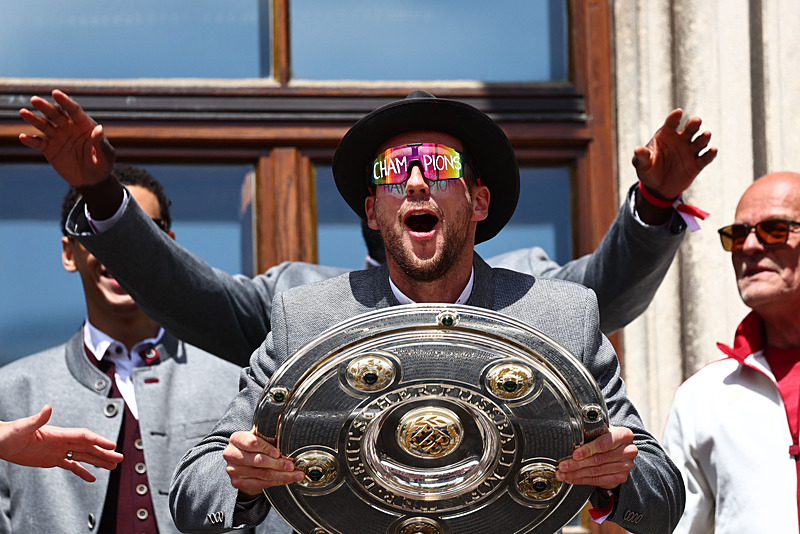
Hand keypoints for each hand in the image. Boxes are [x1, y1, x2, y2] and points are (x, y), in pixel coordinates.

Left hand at [0, 405, 122, 482]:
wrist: (0, 442)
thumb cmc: (9, 433)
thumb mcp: (23, 427)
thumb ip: (37, 419)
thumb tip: (48, 408)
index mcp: (59, 433)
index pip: (84, 437)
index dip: (99, 440)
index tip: (112, 445)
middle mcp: (63, 441)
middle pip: (89, 447)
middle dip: (105, 452)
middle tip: (120, 458)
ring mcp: (59, 451)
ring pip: (84, 456)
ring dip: (99, 461)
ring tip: (113, 466)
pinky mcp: (52, 460)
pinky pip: (72, 466)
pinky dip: (83, 472)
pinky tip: (92, 478)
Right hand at [19, 89, 114, 187]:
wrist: (92, 180)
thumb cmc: (102, 165)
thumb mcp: (106, 156)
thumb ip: (101, 143)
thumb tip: (99, 128)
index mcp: (84, 125)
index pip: (74, 110)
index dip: (65, 101)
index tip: (56, 93)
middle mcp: (69, 128)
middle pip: (56, 114)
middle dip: (46, 107)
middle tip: (35, 99)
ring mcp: (58, 137)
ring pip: (44, 125)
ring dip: (34, 119)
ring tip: (23, 112)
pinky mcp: (49, 149)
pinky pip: (38, 143)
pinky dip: (30, 140)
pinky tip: (23, 137)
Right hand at [223, 430, 305, 497]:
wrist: (244, 463)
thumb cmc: (256, 446)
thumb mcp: (261, 437)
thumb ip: (270, 437)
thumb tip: (289, 440)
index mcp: (236, 438)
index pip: (252, 443)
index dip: (266, 448)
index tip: (278, 453)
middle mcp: (231, 454)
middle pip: (258, 461)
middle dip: (278, 464)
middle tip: (292, 465)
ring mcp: (233, 470)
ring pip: (262, 474)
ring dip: (282, 475)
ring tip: (296, 474)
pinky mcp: (237, 482)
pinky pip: (261, 484)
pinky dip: (277, 482)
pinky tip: (288, 479)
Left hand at [556, 425, 637, 489]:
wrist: (618, 448)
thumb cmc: (605, 437)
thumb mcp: (599, 431)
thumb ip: (588, 435)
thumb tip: (568, 441)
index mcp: (624, 435)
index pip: (604, 443)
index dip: (588, 450)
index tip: (574, 454)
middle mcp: (628, 451)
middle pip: (598, 459)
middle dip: (576, 464)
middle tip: (563, 466)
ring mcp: (625, 466)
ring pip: (596, 471)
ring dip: (576, 474)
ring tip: (563, 474)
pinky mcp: (620, 477)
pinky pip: (598, 480)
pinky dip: (582, 480)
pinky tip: (572, 478)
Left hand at [632, 108, 716, 199]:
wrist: (657, 187)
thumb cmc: (648, 170)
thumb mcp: (641, 164)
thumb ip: (641, 156)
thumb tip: (636, 149)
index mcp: (666, 135)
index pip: (671, 124)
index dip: (674, 118)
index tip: (678, 113)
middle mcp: (680, 140)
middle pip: (689, 129)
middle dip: (693, 125)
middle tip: (696, 121)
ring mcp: (689, 151)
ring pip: (700, 142)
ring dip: (703, 138)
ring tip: (706, 135)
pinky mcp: (696, 164)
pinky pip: (705, 158)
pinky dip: (710, 154)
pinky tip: (713, 150)